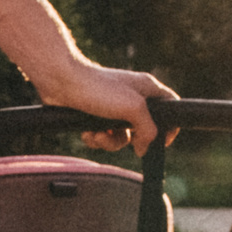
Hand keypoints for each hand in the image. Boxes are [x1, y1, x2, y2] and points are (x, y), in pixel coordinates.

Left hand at [31, 56, 177, 153]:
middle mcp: (132, 97)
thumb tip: (145, 148)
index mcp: (147, 88)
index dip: (170, 126)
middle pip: (143, 129)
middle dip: (129, 139)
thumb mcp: (133, 108)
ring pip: (121, 136)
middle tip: (120, 134)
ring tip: (98, 133)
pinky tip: (87, 132)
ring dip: (108, 141)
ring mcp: (113, 107)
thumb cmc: (99, 89)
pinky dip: (95, 138)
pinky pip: (103, 136)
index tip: (163, 142)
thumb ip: (148, 129)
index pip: (170, 106)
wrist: (61, 82)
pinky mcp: (96, 116)